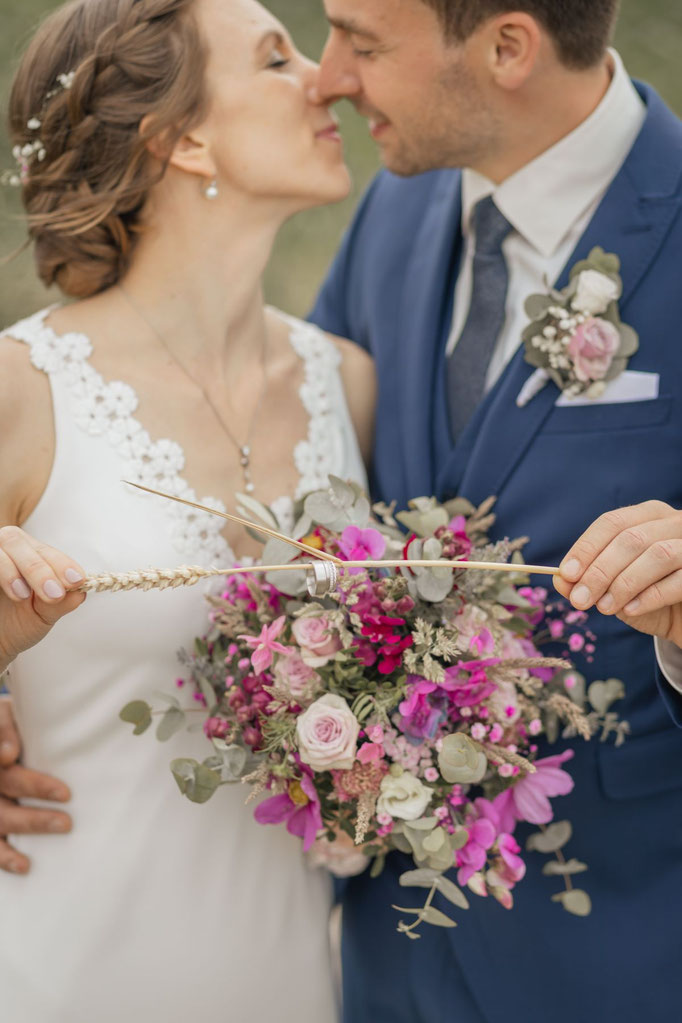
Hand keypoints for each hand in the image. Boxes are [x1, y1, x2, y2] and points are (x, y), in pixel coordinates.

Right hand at [0, 525, 86, 669]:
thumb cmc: (18, 623)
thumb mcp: (42, 615)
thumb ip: (60, 603)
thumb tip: (80, 592)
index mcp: (30, 554)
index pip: (46, 551)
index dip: (62, 564)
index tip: (76, 580)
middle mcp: (8, 549)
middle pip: (19, 542)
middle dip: (39, 568)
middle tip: (54, 593)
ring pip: (2, 546)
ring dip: (14, 571)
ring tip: (23, 596)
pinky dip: (1, 572)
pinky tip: (12, 591)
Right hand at [0, 699, 71, 873]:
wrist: (0, 741)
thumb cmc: (11, 727)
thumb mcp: (7, 716)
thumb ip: (6, 728)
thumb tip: (9, 753)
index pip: (0, 757)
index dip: (8, 755)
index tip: (16, 755)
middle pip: (6, 783)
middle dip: (34, 787)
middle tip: (67, 794)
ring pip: (1, 819)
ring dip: (30, 823)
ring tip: (63, 824)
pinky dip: (6, 858)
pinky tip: (25, 865)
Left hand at [554, 501, 681, 647]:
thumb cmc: (648, 600)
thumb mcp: (612, 591)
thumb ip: (585, 581)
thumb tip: (559, 579)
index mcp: (648, 516)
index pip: (612, 523)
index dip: (587, 548)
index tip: (567, 574)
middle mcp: (674, 522)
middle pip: (631, 538)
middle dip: (600, 571)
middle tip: (580, 600)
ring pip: (657, 554)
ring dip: (624, 584)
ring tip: (604, 608)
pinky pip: (679, 579)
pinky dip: (650, 596)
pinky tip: (630, 611)